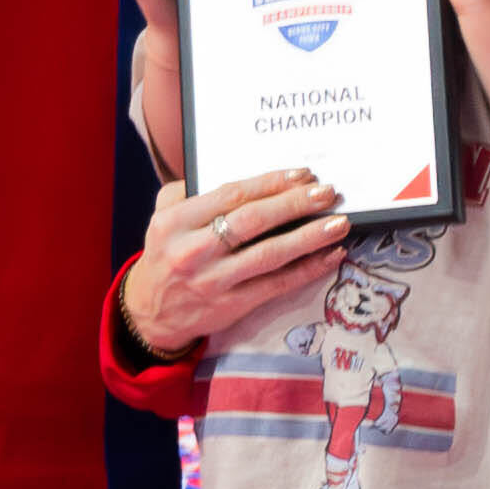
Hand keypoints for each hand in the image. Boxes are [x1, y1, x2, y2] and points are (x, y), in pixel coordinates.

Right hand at [123, 165, 348, 354]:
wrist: (151, 313)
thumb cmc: (164, 256)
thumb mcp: (161, 218)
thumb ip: (187, 192)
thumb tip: (237, 176)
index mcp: (175, 222)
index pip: (231, 195)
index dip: (271, 182)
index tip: (302, 174)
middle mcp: (193, 250)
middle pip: (253, 221)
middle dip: (295, 204)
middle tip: (327, 193)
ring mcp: (213, 280)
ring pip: (270, 254)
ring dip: (310, 237)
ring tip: (338, 222)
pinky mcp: (232, 305)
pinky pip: (277, 284)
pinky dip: (307, 269)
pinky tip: (330, 255)